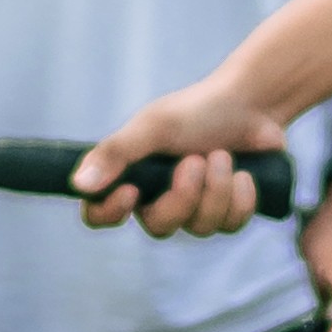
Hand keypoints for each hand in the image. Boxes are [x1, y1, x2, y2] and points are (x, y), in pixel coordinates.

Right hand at [74, 75, 287, 236]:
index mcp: (131, 175)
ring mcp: (194, 208)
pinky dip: (240, 198)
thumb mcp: (154, 126)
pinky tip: (244, 174)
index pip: (98, 214)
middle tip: (197, 160)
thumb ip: (116, 153)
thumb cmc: (198, 110)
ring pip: (199, 228)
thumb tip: (78, 184)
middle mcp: (158, 197)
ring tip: (223, 156)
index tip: (131, 192)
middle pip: (158, 227)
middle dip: (183, 197)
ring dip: (216, 190)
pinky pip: (229, 225)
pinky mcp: (226, 212)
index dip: (108, 213)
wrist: (253, 103)